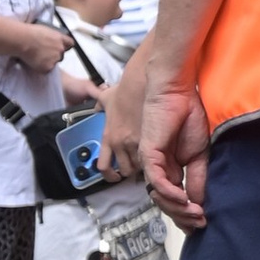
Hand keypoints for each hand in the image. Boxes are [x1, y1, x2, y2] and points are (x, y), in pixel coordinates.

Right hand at [15, 21, 70, 76]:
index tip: (60, 47)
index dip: (65, 46)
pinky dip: (40, 68)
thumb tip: (47, 39)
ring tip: (35, 57)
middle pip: (61, 55)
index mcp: (60, 38)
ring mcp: (55, 58)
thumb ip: (50, 36)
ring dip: (47, 62)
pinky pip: (46, 70)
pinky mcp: (48, 67)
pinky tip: (33, 62)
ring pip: (53, 63)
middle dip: (54, 55)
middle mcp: (60, 49)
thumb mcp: (44, 30)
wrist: (23, 40)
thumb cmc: (29, 32)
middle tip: (43, 54)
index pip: (70, 43)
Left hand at [100, 50, 150, 178]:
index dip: (109, 176)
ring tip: (153, 161)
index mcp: (108, 136)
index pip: (103, 166)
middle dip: (132, 171)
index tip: (115, 177)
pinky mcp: (150, 140)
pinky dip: (157, 160)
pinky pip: (153, 160)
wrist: (142, 82)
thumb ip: (99, 105)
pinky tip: (162, 156)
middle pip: (125, 170)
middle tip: (139, 166)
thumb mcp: (106, 98)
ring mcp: (135, 143)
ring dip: (146, 166)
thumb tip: (97, 108)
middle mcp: (120, 143)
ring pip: (141, 167)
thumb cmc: (126, 89)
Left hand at [141, 80, 212, 229]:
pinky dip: (170, 193)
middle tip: (200, 223)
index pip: (175, 199)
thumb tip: (198, 202)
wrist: (178, 93)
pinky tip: (185, 200)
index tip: (202, 224)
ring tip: (197, 214)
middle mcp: (158, 170)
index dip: (186, 214)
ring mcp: (151, 165)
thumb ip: (197, 178)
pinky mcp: (148, 156)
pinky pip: (157, 182)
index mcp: (170, 170)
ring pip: (160, 197)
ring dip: (178, 209)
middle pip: (166, 203)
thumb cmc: (189, 117)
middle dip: (183, 216)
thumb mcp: (200, 154)